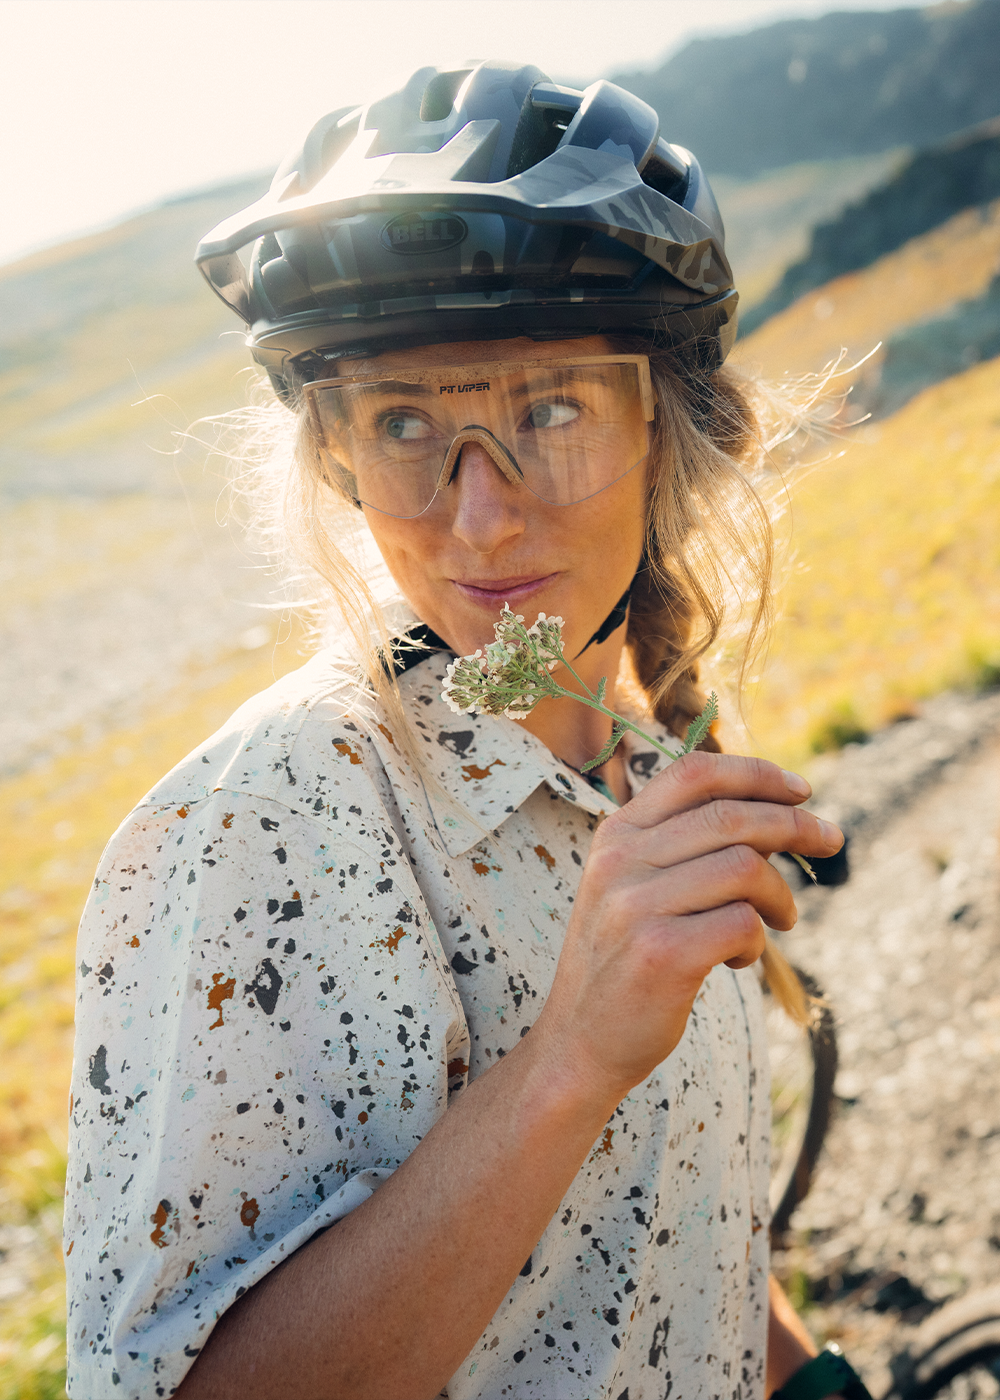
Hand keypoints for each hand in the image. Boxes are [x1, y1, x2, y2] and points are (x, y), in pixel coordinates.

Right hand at [535, 752, 842, 1103]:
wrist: (579, 1042)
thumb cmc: (625, 962)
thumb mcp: (634, 888)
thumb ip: (683, 848)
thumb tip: (776, 816)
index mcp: (617, 834)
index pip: (694, 773)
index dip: (757, 774)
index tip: (802, 791)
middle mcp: (621, 861)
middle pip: (731, 816)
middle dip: (795, 825)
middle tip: (831, 841)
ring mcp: (637, 906)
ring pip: (746, 867)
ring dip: (779, 895)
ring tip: (779, 921)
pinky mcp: (662, 954)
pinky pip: (744, 923)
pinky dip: (758, 941)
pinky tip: (740, 959)